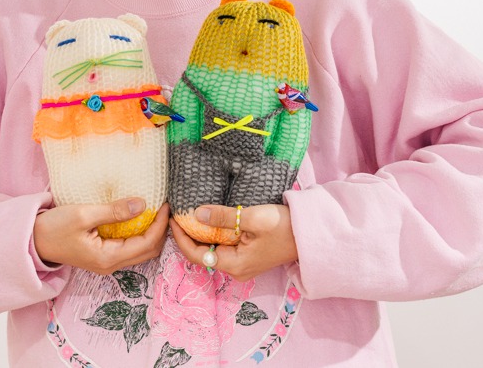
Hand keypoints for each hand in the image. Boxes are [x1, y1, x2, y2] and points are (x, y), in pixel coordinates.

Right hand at [33, 199, 168, 276]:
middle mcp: (111, 265)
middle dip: (161, 231)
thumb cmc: (54, 227)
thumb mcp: (84, 214)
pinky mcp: (102, 257)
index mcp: (108, 257)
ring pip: (140, 251)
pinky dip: (139, 234)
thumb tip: (143, 204)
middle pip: (148, 251)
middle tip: (165, 207)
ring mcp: (107, 263)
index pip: (147, 243)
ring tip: (155, 210)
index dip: (160, 225)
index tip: (166, 204)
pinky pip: (129, 247)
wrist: (32, 241)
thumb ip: (114, 211)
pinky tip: (138, 218)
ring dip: (151, 233)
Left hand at [170, 204, 297, 281]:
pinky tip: (209, 219)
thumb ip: (222, 217)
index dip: (181, 238)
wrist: (310, 236)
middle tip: (178, 213)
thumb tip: (196, 214)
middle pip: (202, 254)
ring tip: (189, 213)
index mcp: (234, 265)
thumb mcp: (251, 218)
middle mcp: (236, 270)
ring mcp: (243, 265)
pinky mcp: (249, 256)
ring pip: (212, 250)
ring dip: (201, 234)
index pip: (196, 255)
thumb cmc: (284, 226)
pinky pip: (224, 247)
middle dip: (188, 235)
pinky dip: (214, 234)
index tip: (172, 218)